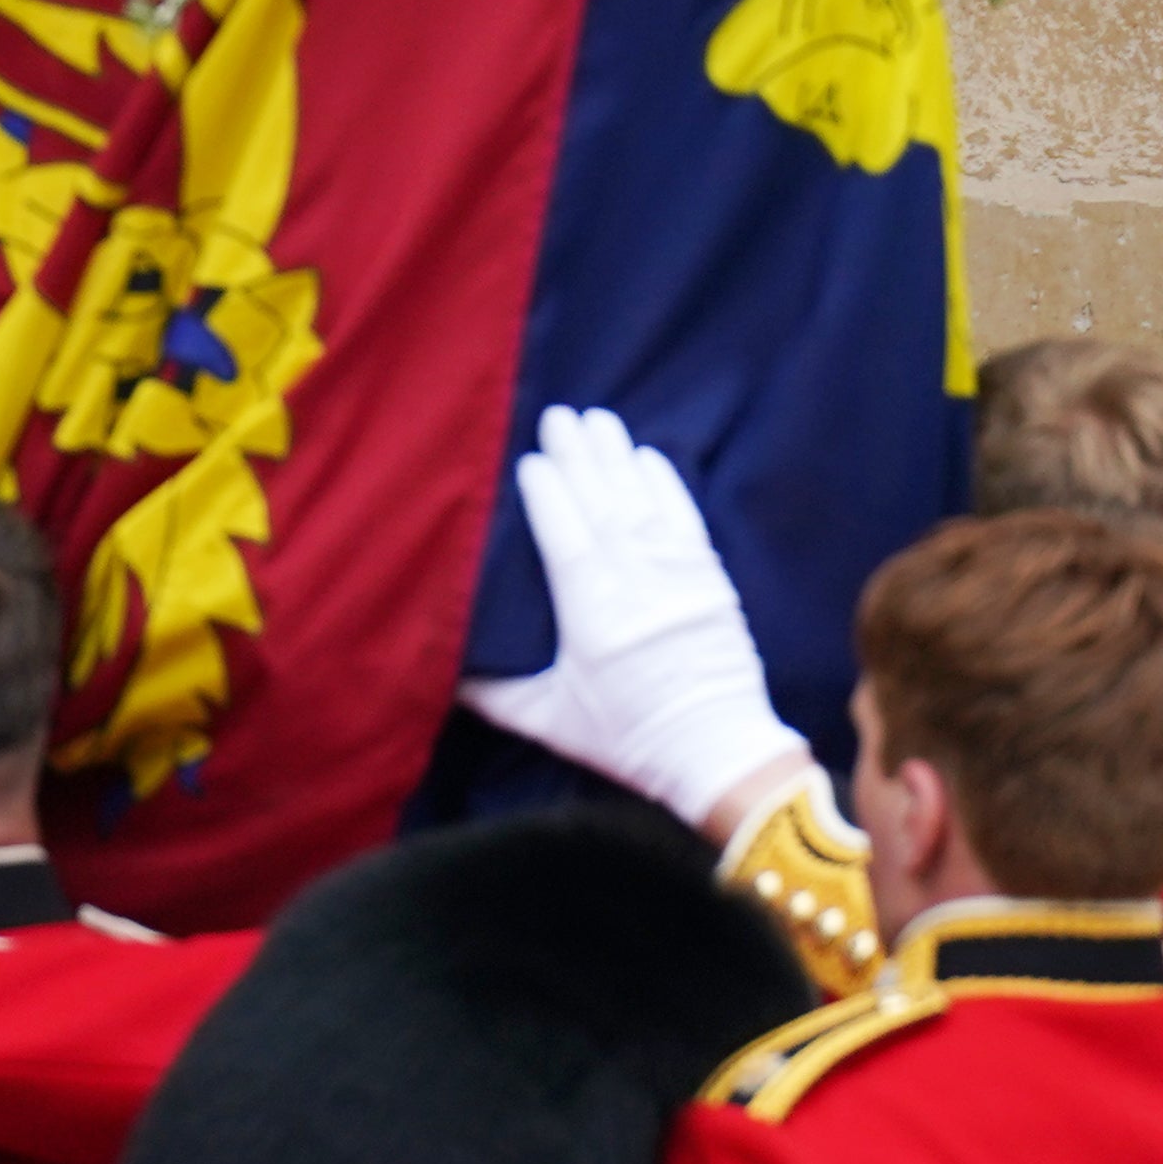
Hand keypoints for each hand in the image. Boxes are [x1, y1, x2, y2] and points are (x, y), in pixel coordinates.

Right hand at [455, 407, 812, 835]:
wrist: (716, 749)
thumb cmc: (627, 737)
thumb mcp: (550, 721)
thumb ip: (494, 695)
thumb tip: (446, 672)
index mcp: (591, 612)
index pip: (563, 534)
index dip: (546, 492)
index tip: (529, 459)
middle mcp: (634, 581)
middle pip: (600, 503)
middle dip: (578, 455)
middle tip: (558, 414)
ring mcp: (676, 574)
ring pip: (640, 500)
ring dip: (617, 456)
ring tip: (596, 419)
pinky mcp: (710, 577)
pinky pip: (683, 517)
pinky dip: (665, 483)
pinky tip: (648, 456)